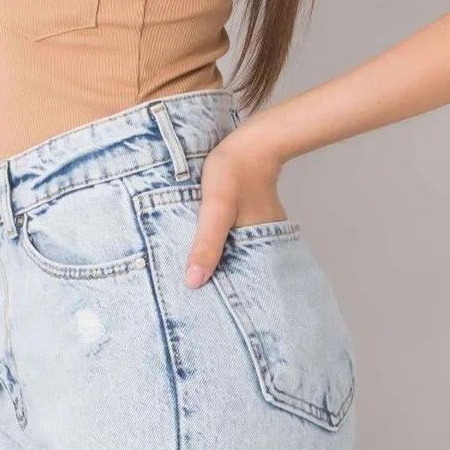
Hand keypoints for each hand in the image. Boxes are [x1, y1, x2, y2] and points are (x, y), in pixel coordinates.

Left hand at [184, 125, 288, 287]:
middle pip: (237, 269)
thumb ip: (207, 242)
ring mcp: (257, 228)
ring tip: (190, 276)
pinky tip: (201, 245)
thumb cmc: (234, 169)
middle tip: (187, 294)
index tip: (200, 308)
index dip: (222, 295)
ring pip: (234, 253)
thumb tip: (194, 281)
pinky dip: (219, 244)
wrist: (252, 140)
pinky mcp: (249, 217)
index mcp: (259, 245)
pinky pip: (233, 237)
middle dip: (217, 281)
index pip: (240, 282)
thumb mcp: (216, 207)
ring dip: (217, 261)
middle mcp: (262, 241)